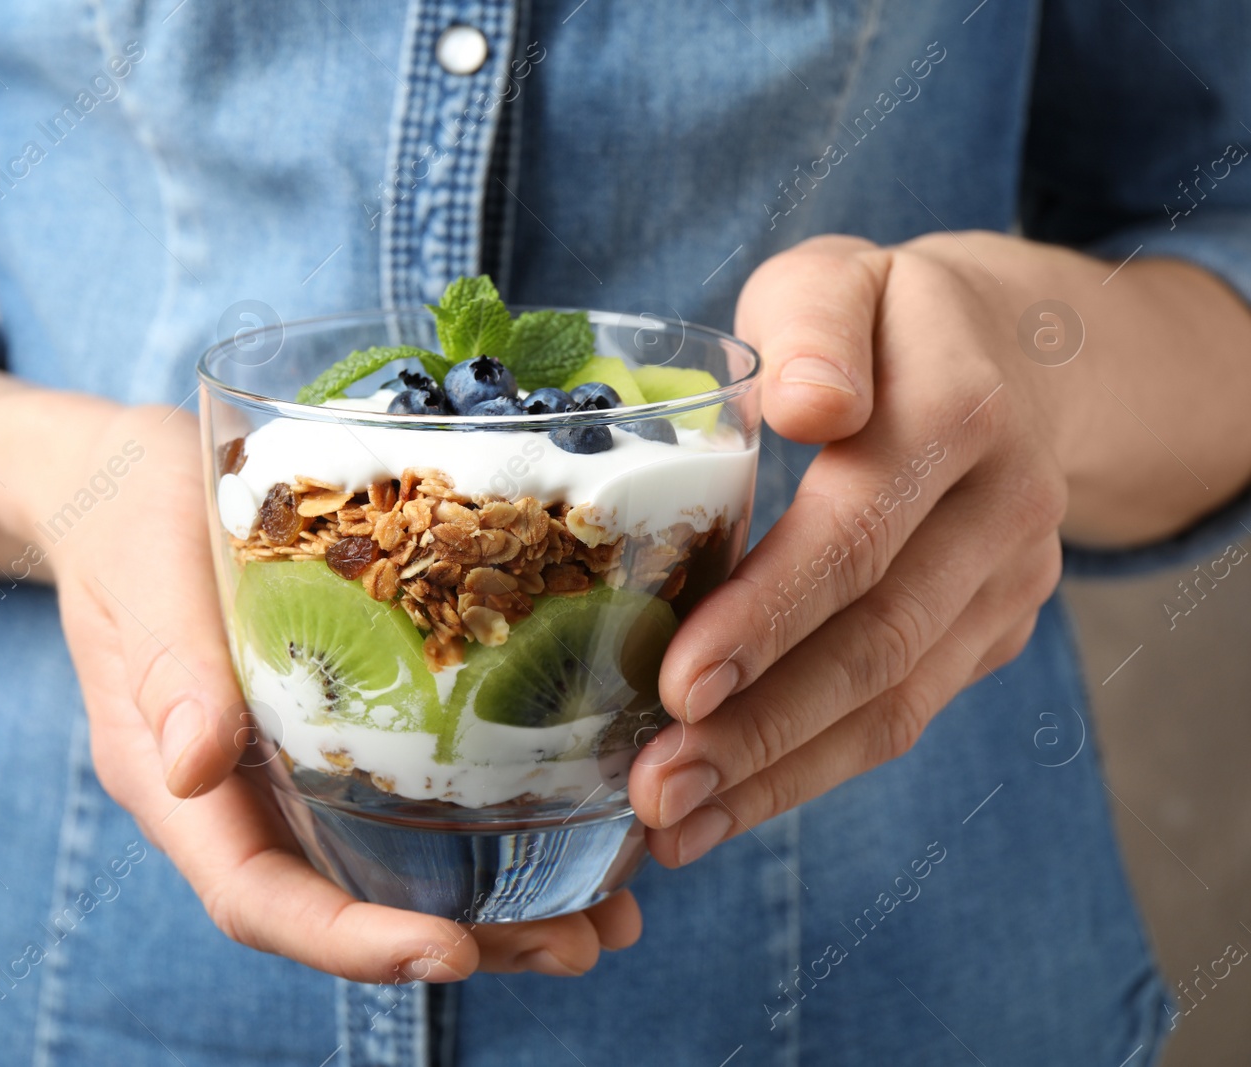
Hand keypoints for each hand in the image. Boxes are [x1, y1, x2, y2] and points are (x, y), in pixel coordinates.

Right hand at [40, 404, 640, 981]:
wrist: (132, 481)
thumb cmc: (131, 522)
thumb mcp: (147, 579)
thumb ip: (170, 672)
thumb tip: (194, 769)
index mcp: (182, 785)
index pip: (259, 898)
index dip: (350, 945)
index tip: (452, 953)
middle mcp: (244, 798)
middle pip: (345, 905)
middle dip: (460, 940)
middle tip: (580, 942)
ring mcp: (292, 766)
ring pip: (390, 866)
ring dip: (497, 900)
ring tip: (606, 914)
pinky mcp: (339, 722)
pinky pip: (411, 794)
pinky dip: (492, 819)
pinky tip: (575, 813)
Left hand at [629, 233, 1070, 866]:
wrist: (1015, 355)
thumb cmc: (880, 321)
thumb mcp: (839, 279)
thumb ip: (815, 324)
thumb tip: (809, 403)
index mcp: (960, 412)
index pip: (857, 532)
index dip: (768, 615)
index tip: (677, 683)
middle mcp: (1004, 511)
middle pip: (877, 640)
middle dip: (758, 726)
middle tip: (655, 788)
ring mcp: (1008, 584)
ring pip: (895, 702)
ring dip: (777, 774)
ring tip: (673, 825)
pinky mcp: (990, 635)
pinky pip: (904, 717)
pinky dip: (810, 771)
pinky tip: (727, 806)